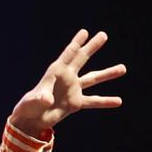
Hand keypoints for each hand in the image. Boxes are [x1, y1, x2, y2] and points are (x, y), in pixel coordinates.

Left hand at [9, 29, 124, 135]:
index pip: (68, 55)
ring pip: (93, 78)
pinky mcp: (76, 103)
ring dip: (107, 73)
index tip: (85, 32)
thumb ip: (40, 98)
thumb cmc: (28, 106)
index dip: (76, 43)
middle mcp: (67, 77)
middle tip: (103, 35)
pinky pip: (93, 101)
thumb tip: (47, 100)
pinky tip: (118, 101)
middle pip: (82, 59)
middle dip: (92, 47)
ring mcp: (73, 89)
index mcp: (55, 72)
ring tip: (123, 68)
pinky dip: (106, 101)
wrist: (32, 119)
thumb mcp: (32, 101)